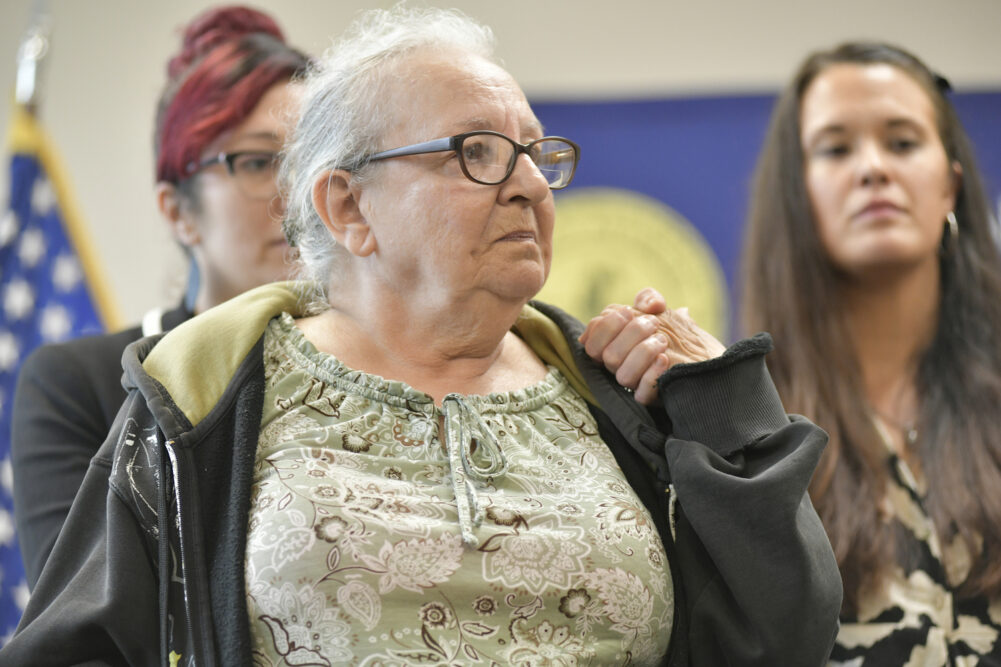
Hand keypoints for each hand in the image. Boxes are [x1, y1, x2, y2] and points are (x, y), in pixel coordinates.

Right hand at [578, 287, 726, 404]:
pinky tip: (665, 359)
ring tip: (662, 340)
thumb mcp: (660, 309)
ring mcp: (635, 382)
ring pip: (623, 376)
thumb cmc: (675, 331)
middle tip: (653, 323)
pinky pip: (642, 395)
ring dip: (642, 353)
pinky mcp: (650, 396)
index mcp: (613, 345)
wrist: (705, 356)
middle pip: (608, 356)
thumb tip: (650, 305)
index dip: (606, 326)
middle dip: (630, 334)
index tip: (628, 312)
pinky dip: (652, 375)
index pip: (592, 341)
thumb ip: (649, 299)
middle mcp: (620, 365)